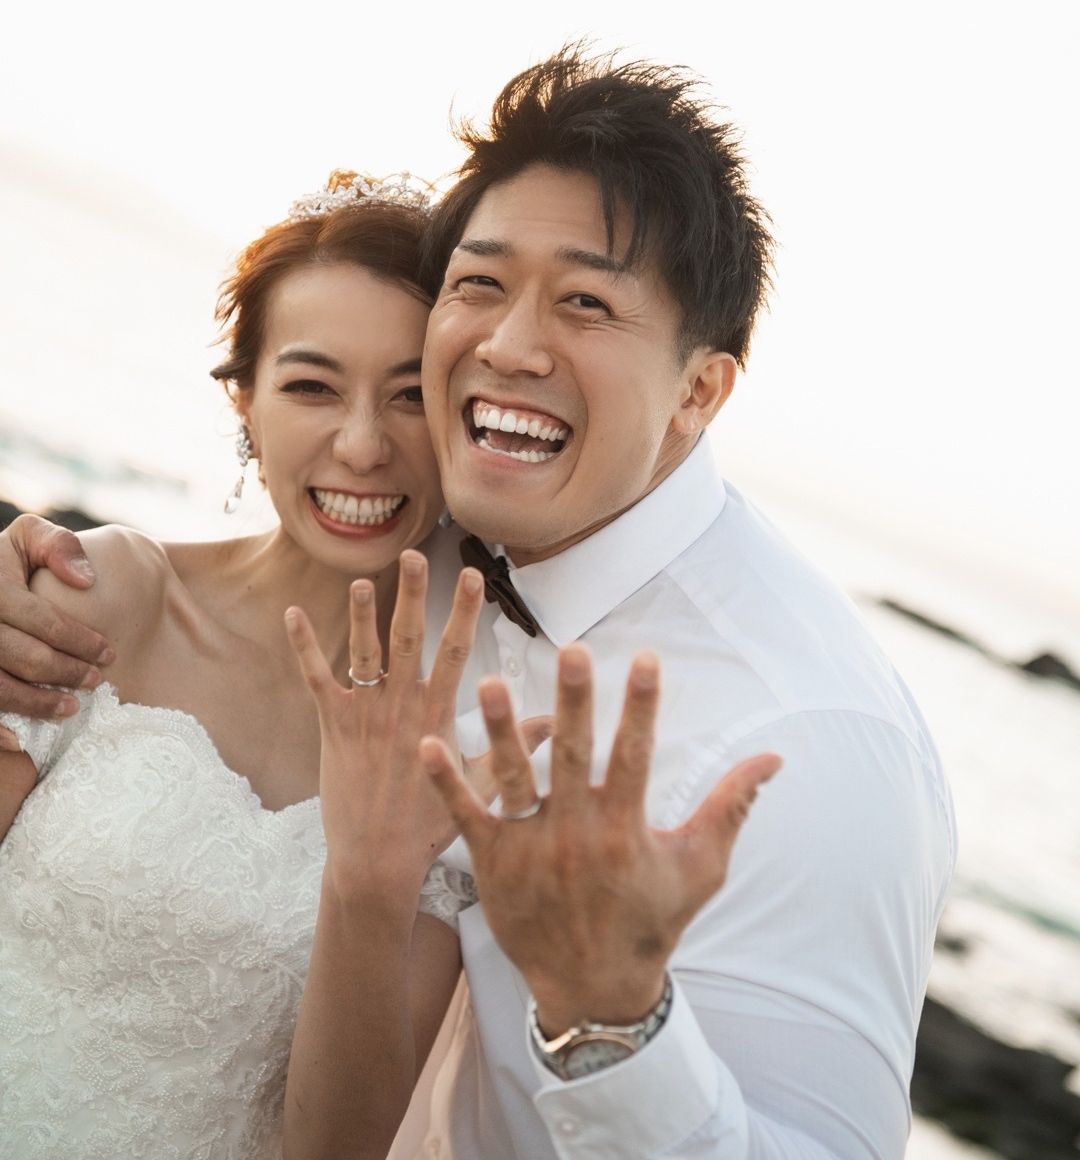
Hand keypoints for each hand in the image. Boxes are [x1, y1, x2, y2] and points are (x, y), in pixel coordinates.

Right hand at [0, 515, 114, 738]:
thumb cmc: (2, 560)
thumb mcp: (26, 537)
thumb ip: (57, 545)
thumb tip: (87, 580)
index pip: (44, 621)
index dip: (81, 641)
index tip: (110, 654)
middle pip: (24, 657)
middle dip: (67, 673)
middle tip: (96, 681)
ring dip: (37, 704)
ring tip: (71, 708)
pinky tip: (21, 740)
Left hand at [285, 551, 547, 907]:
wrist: (377, 860)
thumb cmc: (431, 824)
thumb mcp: (484, 784)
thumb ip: (515, 745)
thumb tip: (555, 720)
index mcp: (439, 714)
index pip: (457, 651)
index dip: (466, 612)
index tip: (474, 576)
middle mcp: (402, 706)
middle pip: (409, 638)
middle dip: (414, 594)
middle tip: (415, 555)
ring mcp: (365, 714)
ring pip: (364, 651)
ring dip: (361, 613)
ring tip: (361, 578)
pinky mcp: (333, 726)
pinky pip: (315, 677)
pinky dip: (303, 645)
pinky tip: (291, 614)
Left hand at [423, 644, 780, 1033]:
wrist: (592, 989)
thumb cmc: (652, 922)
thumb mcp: (700, 868)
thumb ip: (731, 807)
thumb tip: (772, 758)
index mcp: (625, 830)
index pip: (637, 755)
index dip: (642, 705)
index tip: (644, 656)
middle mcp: (576, 833)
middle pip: (574, 755)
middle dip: (574, 702)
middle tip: (570, 650)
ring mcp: (529, 848)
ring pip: (512, 779)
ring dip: (500, 730)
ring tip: (487, 682)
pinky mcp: (491, 864)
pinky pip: (466, 817)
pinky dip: (446, 783)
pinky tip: (427, 743)